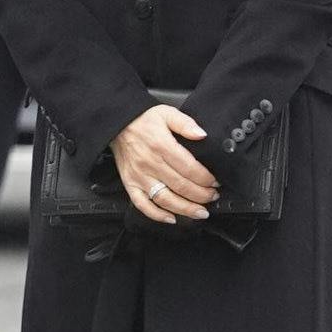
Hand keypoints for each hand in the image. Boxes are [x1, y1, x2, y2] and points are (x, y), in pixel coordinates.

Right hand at [111, 104, 218, 223]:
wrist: (117, 124)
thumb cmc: (142, 120)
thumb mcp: (167, 113)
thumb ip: (186, 123)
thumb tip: (202, 134)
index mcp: (161, 145)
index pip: (188, 168)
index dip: (205, 178)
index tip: (215, 182)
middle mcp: (150, 163)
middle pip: (180, 186)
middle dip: (201, 195)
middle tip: (213, 197)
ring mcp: (139, 176)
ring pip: (165, 199)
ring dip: (185, 209)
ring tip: (200, 212)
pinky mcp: (130, 184)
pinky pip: (143, 205)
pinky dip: (157, 215)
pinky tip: (171, 218)